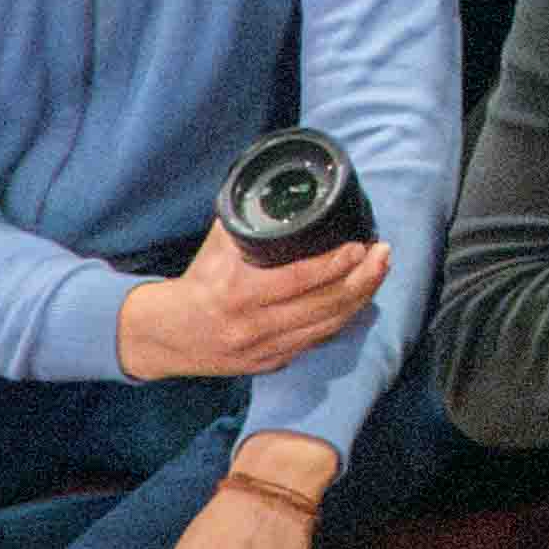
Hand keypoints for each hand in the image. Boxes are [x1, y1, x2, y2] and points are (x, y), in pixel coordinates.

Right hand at [115, 220, 385, 382]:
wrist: (166, 335)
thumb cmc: (197, 281)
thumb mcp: (217, 246)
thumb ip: (249, 219)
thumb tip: (280, 185)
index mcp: (238, 292)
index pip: (300, 280)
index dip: (336, 264)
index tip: (360, 245)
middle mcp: (254, 326)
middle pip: (324, 305)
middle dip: (362, 278)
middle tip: (382, 254)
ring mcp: (265, 350)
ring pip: (327, 326)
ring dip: (360, 299)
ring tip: (378, 271)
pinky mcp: (271, 364)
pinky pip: (316, 342)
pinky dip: (341, 320)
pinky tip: (357, 300)